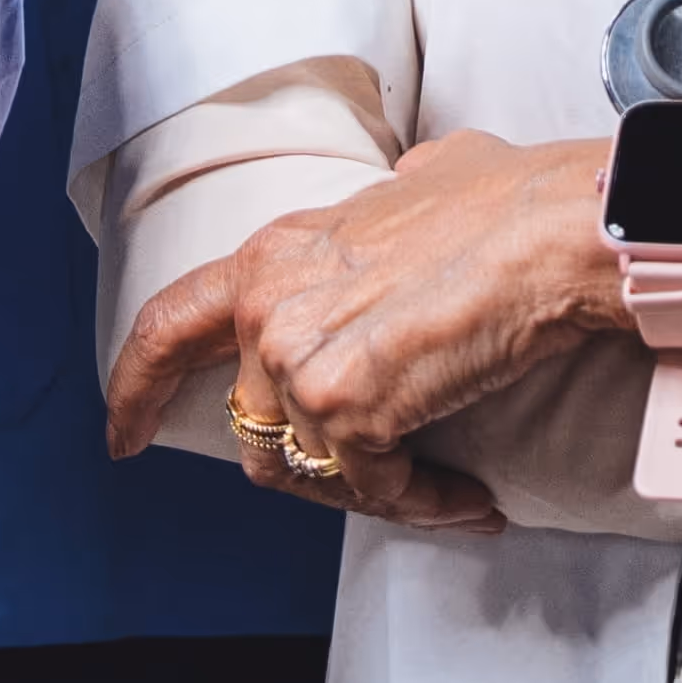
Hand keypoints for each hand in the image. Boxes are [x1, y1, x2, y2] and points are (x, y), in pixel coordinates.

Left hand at [103, 125, 632, 504]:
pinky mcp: (346, 410)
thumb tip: (412, 192)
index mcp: (275, 254)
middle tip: (380, 475)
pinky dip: (424, 504)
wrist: (557, 232)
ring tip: (442, 486)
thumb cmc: (514, 201)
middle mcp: (270, 308)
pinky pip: (374, 491)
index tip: (124, 433)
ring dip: (378, 490)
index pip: (170, 327)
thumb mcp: (425, 178)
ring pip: (312, 471)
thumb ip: (390, 203)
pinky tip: (468, 496)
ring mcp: (299, 361)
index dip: (137, 387)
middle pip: (256, 428)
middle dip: (318, 463)